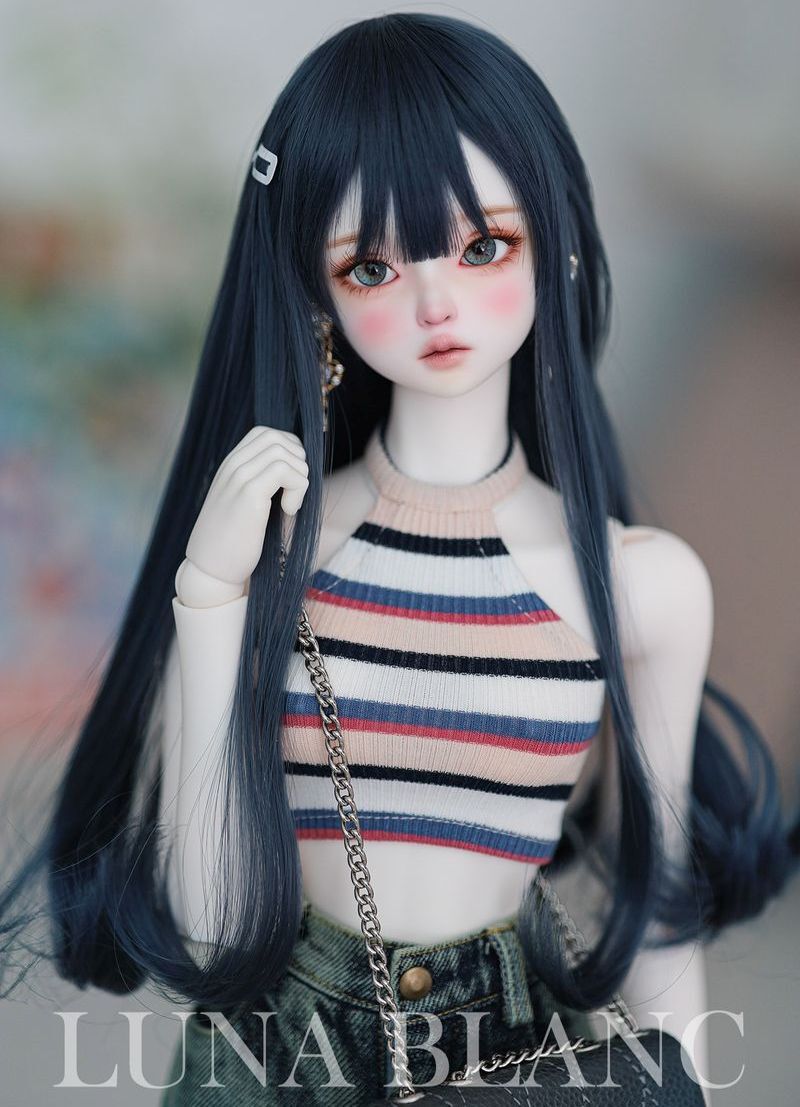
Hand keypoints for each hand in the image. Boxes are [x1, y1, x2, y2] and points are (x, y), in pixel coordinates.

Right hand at [184, 426, 308, 586]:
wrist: (210, 569)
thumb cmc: (233, 543)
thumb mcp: (245, 505)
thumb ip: (263, 484)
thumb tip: (300, 472)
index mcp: (230, 466)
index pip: (266, 433)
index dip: (289, 451)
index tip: (291, 482)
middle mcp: (232, 465)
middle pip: (277, 437)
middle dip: (298, 461)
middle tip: (295, 492)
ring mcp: (238, 476)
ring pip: (284, 451)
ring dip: (300, 477)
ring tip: (291, 505)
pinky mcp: (248, 493)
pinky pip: (285, 471)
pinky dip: (297, 489)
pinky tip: (288, 511)